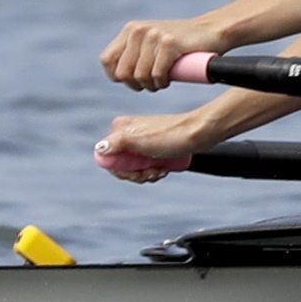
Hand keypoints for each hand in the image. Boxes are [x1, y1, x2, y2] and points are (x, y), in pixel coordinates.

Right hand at [94, 107, 220, 182]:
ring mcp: (141, 140)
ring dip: (146, 174)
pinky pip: (146, 164)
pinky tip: (163, 169)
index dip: (121, 171)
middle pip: (121, 164)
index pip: (108, 159)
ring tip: (161, 170)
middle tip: (152, 172)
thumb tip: (100, 148)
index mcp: (120, 128)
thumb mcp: (141, 140)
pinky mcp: (153, 147)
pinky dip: (153, 171)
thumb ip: (118, 142)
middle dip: (136, 173)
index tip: (137, 173)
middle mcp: (128, 132)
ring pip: (134, 166)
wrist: (200, 133)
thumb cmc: (173, 136)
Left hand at [100, 17, 230, 90]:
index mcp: (131, 29)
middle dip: (135, 85)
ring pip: (139, 76)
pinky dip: (162, 82)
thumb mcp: (151, 42)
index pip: (107, 60)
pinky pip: (157, 74)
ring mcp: (154, 35)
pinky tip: (168, 79)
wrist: (213, 31)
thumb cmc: (182, 43)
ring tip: (162, 82)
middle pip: (123, 72)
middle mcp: (139, 30)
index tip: (133, 81)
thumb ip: (134, 53)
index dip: (118, 76)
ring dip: (151, 85)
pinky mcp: (169, 43)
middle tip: (150, 84)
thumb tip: (118, 76)